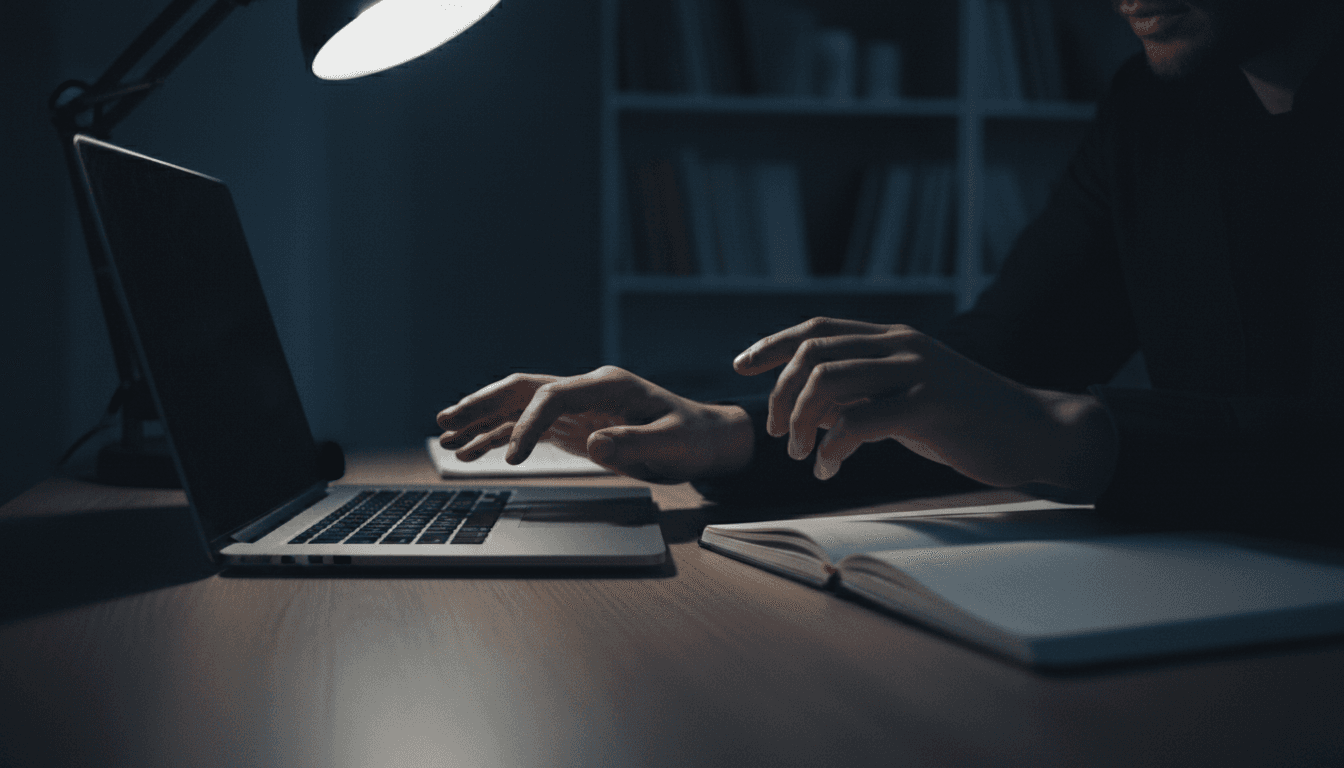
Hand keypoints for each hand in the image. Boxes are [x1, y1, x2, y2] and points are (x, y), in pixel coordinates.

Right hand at [436, 366, 753, 483]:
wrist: (704, 438)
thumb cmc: (692, 437)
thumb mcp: (671, 443)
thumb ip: (634, 442)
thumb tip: (594, 444)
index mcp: (607, 385)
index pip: (553, 395)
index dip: (527, 423)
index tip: (512, 456)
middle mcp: (586, 389)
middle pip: (524, 389)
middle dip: (483, 404)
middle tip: (446, 420)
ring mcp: (577, 406)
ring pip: (518, 406)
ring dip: (483, 420)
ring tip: (445, 437)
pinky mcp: (574, 426)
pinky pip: (529, 427)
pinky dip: (500, 437)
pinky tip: (472, 451)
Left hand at [733, 318, 1115, 495]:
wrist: (1035, 432)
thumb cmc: (967, 421)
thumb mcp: (910, 396)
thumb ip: (868, 392)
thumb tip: (813, 408)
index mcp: (894, 338)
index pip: (817, 329)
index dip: (772, 344)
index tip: (741, 365)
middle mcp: (901, 345)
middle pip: (812, 354)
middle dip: (781, 395)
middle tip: (776, 434)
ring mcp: (916, 372)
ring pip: (828, 383)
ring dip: (800, 422)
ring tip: (801, 454)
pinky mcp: (929, 406)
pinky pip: (858, 422)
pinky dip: (831, 448)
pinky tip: (829, 468)